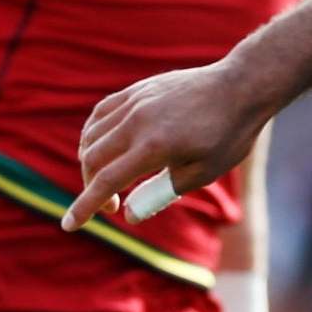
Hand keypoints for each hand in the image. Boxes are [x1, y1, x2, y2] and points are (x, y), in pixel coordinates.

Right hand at [66, 59, 271, 230]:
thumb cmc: (228, 134)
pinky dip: (93, 133)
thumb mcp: (202, 173)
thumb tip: (129, 214)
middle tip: (113, 205)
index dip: (85, 207)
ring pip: (91, 135)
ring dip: (90, 162)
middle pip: (92, 160)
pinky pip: (101, 112)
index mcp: (154, 147)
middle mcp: (137, 121)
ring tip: (108, 178)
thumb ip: (161, 194)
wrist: (241, 86)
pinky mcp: (138, 90)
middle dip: (91, 188)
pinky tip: (102, 145)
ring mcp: (135, 101)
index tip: (69, 225)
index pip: (105, 183)